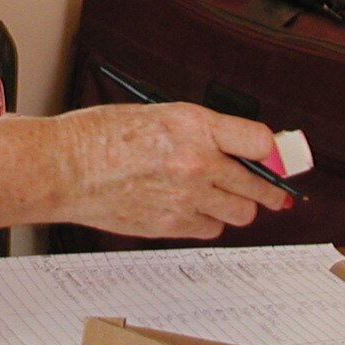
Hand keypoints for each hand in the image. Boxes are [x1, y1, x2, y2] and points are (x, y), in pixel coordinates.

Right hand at [56, 102, 288, 239]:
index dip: (274, 152)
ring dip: (238, 207)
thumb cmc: (99, 136)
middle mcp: (196, 161)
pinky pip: (210, 230)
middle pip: (259, 185)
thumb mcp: (157, 115)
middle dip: (270, 190)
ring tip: (226, 199)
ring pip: (240, 214)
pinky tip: (191, 208)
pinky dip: (207, 222)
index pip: (260, 142)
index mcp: (193, 124)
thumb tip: (234, 147)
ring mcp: (186, 197)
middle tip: (274, 192)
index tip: (278, 157)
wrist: (66, 167)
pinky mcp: (172, 225)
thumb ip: (199, 131)